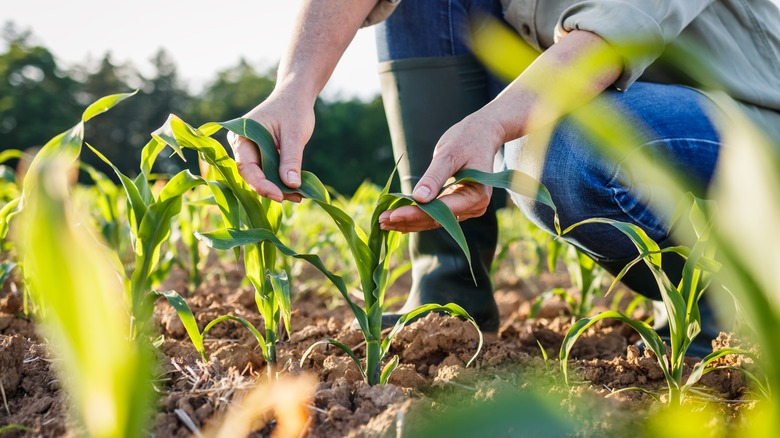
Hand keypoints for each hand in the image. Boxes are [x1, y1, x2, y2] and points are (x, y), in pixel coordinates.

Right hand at [227, 90, 314, 202]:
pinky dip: (281, 181)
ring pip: (261, 177)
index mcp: (241, 136)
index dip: (261, 184)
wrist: (296, 96)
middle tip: (295, 197)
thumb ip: (291, 159)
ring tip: (300, 195)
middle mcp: (241, 146)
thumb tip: (292, 185)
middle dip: (272, 189)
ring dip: (279, 188)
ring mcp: (251, 152)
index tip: (279, 196)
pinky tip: (297, 189)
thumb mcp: (294, 134)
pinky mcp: (262, 156)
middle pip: (252, 175)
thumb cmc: (293, 109)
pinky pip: (269, 172)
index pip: (246, 167)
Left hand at [378, 112, 505, 231]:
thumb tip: (418, 198)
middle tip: (381, 220)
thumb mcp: (449, 154)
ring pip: (433, 221)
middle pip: (436, 220)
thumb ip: (434, 177)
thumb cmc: (467, 139)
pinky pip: (435, 215)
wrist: (481, 134)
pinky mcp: (457, 206)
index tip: (393, 215)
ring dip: (408, 222)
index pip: (442, 210)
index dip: (416, 214)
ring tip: (383, 222)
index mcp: (476, 195)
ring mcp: (466, 209)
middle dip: (408, 220)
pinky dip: (416, 216)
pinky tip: (396, 218)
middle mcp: (474, 207)